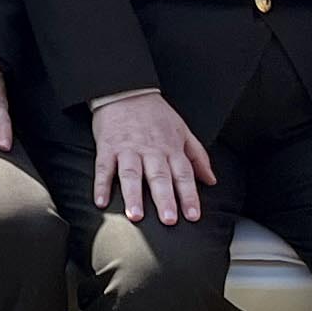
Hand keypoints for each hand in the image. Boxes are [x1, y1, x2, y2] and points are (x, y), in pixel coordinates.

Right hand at [89, 90, 210, 226]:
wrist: (126, 91)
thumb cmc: (155, 114)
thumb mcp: (183, 131)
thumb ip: (198, 157)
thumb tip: (211, 180)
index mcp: (171, 148)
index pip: (183, 174)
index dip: (189, 196)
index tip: (193, 215)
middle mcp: (151, 150)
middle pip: (159, 177)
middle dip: (165, 199)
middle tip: (169, 219)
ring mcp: (127, 148)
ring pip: (131, 174)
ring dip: (133, 195)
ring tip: (135, 215)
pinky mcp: (107, 147)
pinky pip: (104, 167)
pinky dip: (101, 185)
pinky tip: (101, 201)